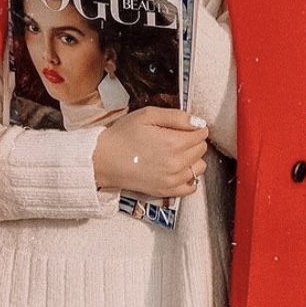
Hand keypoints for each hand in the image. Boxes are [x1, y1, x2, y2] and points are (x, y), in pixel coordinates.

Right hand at [92, 107, 208, 196]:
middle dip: (193, 141)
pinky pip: (191, 186)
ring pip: (199, 168)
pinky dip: (188, 177)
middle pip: (201, 150)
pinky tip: (177, 169)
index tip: (184, 126)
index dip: (195, 127)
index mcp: (173, 143)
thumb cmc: (123, 135)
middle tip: (176, 136)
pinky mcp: (166, 191)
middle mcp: (176, 164)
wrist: (104, 159)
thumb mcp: (147, 115)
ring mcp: (172, 180)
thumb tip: (198, 122)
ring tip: (176, 153)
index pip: (201, 134)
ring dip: (193, 159)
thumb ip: (176, 116)